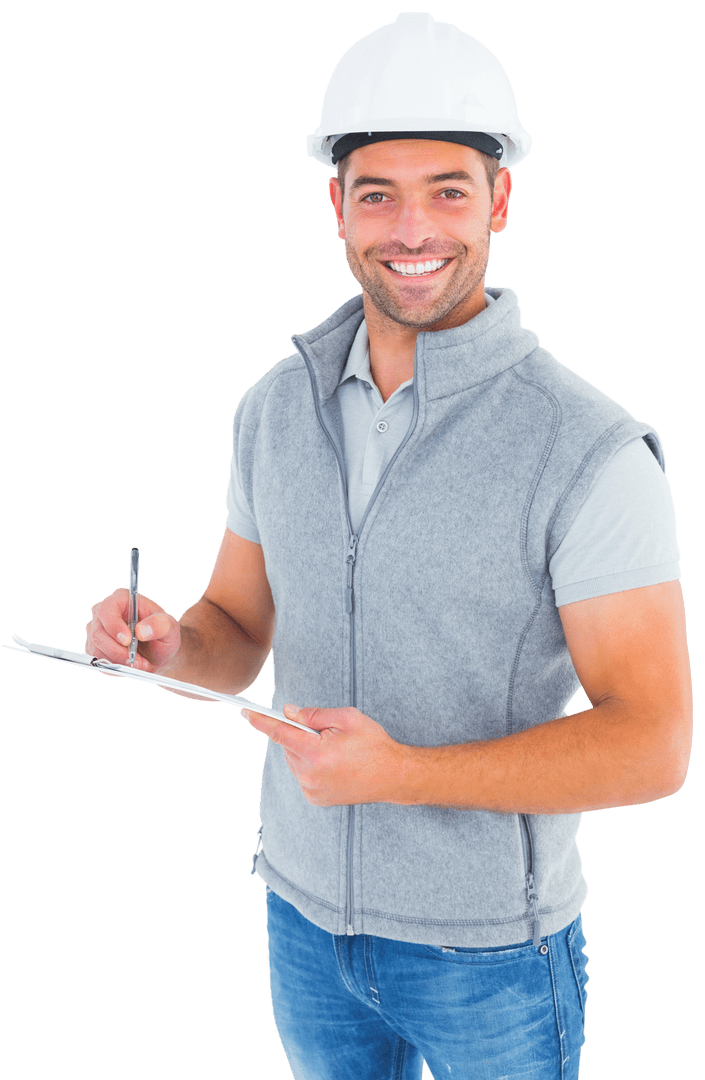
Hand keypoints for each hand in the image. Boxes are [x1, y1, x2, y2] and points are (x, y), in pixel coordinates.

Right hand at [85, 588, 179, 672]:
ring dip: (119, 661)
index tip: (127, 641)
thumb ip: (160, 625)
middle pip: (98, 633)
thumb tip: (141, 631)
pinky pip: (98, 661)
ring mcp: (97, 630)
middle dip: (118, 651)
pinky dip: (115, 667)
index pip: (107, 609)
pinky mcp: (95, 647)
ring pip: (96, 650)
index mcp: (121, 599)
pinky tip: (130, 665)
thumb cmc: (162, 633)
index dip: (114, 626)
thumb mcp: (169, 627)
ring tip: (140, 663)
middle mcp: (104, 613)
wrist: (158, 651)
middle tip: (138, 661)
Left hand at [240, 704, 406, 805]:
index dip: (261, 721)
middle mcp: (309, 775)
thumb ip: (313, 715)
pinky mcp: (315, 798)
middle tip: (326, 732)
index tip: (246, 713)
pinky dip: (310, 765)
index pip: (280, 733)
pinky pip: (302, 774)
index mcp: (316, 753)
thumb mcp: (347, 718)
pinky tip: (333, 764)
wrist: (393, 776)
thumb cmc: (373, 744)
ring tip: (335, 750)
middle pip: (289, 745)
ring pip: (295, 760)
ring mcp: (311, 790)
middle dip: (300, 734)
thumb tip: (289, 713)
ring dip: (305, 750)